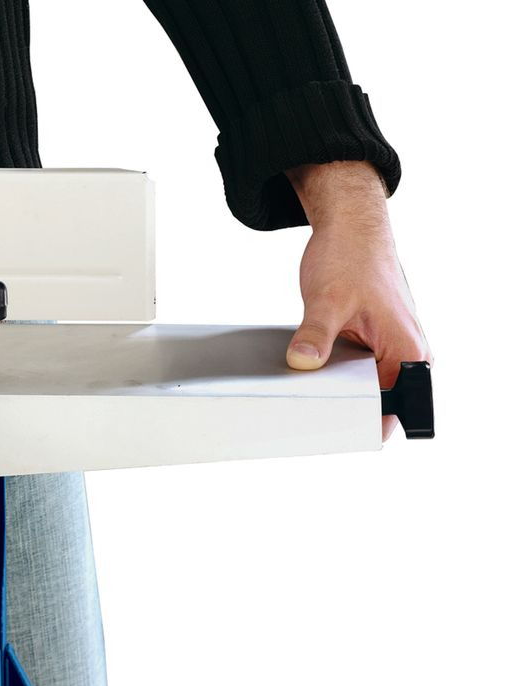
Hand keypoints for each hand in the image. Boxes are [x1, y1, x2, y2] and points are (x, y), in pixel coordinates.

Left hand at [284, 161, 430, 439]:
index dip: (365, 425)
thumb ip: (315, 336)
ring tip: (306, 392)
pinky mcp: (369, 343)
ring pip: (362, 387)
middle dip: (345, 410)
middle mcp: (404, 353)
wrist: (352, 228)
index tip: (334, 434)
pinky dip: (330, 373)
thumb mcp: (327, 300)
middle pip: (377, 402)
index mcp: (407, 350)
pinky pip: (351, 370)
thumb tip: (302, 364)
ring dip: (335, 390)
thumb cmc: (351, 256)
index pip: (395, 408)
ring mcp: (386, 348)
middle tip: (310, 416)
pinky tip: (309, 371)